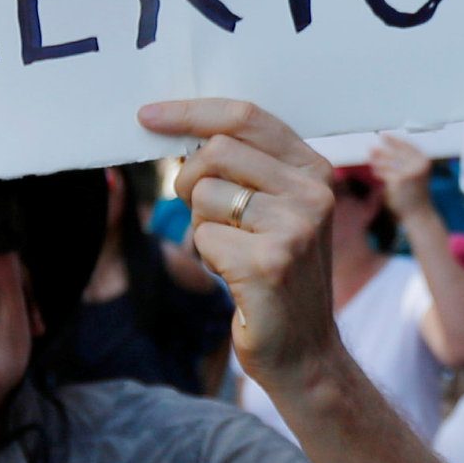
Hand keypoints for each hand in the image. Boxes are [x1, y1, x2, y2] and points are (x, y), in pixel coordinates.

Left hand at [142, 99, 337, 379]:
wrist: (305, 350)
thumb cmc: (279, 276)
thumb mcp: (280, 211)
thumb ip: (251, 170)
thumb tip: (187, 135)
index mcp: (315, 170)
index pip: (246, 117)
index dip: (191, 112)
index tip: (148, 116)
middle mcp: (312, 192)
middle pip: (217, 152)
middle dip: (189, 180)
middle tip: (201, 212)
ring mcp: (295, 227)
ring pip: (204, 196)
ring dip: (202, 226)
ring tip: (233, 251)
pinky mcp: (269, 262)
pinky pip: (203, 237)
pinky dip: (207, 256)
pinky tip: (236, 276)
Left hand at [370, 132, 435, 217]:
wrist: (418, 213)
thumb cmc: (415, 195)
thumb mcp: (415, 174)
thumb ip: (405, 163)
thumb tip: (387, 151)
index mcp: (424, 161)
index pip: (408, 145)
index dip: (395, 140)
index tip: (385, 135)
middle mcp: (419, 164)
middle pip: (397, 151)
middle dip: (384, 148)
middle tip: (372, 145)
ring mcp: (410, 171)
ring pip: (390, 162)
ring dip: (379, 159)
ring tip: (371, 157)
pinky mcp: (400, 179)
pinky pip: (386, 173)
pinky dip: (380, 172)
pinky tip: (375, 171)